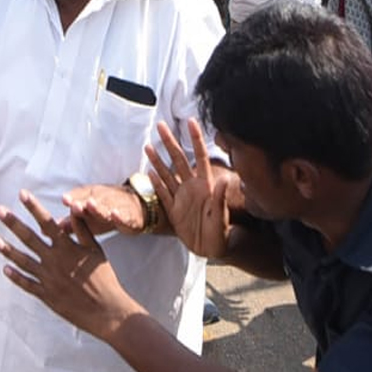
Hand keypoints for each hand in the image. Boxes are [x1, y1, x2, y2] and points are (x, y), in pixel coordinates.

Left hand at [0, 190, 141, 341]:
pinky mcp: (47, 295)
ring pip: (23, 261)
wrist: (107, 311)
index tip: (22, 193)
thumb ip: (82, 229)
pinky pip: (27, 284)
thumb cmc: (104, 277)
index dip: (34, 207)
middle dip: (13, 223)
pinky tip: (5, 269)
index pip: (47, 222)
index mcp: (67, 247)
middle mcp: (54, 261)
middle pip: (29, 238)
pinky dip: (16, 276)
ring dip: (8, 250)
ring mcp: (48, 279)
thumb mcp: (95, 250)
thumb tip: (73, 208)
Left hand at [61, 184, 145, 236]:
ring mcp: (117, 206)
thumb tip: (47, 229)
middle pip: (92, 200)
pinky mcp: (130, 216)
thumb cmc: (106, 213)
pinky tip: (115, 215)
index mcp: (91, 197)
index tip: (64, 200)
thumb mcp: (88, 219)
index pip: (81, 196)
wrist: (137, 209)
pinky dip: (121, 216)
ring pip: (107, 206)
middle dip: (83, 202)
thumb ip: (71, 223)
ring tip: (91, 206)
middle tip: (75, 205)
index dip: (73, 197)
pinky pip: (125, 216)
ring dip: (99, 206)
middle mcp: (103, 199)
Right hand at [144, 119, 232, 258]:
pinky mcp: (173, 210)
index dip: (196, 139)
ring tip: (148, 146)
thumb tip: (224, 180)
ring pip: (166, 174)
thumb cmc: (220, 234)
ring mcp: (181, 197)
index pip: (200, 157)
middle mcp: (192, 187)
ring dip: (158, 160)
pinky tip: (148, 173)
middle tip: (160, 125)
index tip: (191, 121)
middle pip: (179, 160)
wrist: (211, 250)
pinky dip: (155, 184)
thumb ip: (220, 199)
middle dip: (170, 142)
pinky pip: (162, 194)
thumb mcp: (221, 217)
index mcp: (206, 185)